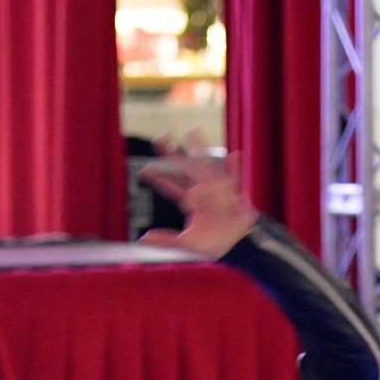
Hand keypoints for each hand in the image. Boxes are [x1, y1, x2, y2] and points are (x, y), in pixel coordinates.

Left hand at [137, 136, 259, 259]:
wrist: (237, 248)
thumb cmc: (214, 245)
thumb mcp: (186, 244)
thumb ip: (165, 240)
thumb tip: (142, 239)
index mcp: (192, 203)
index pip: (171, 187)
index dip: (159, 179)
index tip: (145, 170)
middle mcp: (203, 192)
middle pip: (185, 169)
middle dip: (173, 154)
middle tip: (160, 137)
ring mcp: (218, 191)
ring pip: (206, 165)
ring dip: (200, 148)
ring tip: (191, 131)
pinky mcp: (233, 195)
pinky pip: (235, 179)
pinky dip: (235, 169)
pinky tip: (233, 155)